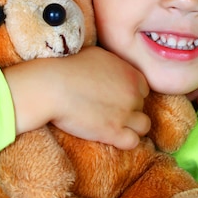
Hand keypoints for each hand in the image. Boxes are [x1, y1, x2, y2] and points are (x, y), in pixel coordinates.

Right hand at [4, 47, 149, 149]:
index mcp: (131, 74)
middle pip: (141, 106)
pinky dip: (125, 141)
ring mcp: (125, 114)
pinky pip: (133, 142)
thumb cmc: (69, 67)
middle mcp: (133, 94)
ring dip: (132, 127)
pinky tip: (111, 136)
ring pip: (143, 126)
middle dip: (129, 109)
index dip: (131, 94)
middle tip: (110, 111)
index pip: (143, 89)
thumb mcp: (98, 55)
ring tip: (115, 126)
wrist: (53, 87)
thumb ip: (115, 64)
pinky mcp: (113, 132)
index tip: (117, 97)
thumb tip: (115, 68)